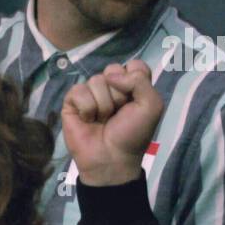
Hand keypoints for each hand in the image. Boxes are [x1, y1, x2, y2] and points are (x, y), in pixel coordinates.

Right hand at [60, 60, 163, 185]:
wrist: (111, 159)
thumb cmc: (133, 134)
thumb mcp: (151, 106)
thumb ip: (140, 80)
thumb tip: (111, 76)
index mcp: (132, 85)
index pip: (134, 65)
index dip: (135, 80)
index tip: (136, 99)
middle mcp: (111, 86)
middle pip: (114, 70)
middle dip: (119, 94)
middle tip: (118, 114)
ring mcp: (91, 92)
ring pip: (96, 80)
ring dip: (104, 105)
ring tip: (104, 121)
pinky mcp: (72, 101)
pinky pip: (79, 90)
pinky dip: (87, 108)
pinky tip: (89, 121)